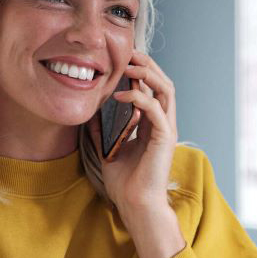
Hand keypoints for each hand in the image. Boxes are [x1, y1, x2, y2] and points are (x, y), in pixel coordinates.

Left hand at [90, 49, 177, 211]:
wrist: (136, 204)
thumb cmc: (125, 182)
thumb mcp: (108, 148)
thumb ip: (103, 129)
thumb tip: (90, 111)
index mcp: (153, 125)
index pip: (153, 89)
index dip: (141, 71)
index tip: (123, 60)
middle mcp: (163, 123)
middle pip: (164, 83)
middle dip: (148, 64)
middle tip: (129, 53)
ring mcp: (166, 129)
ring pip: (166, 89)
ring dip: (148, 73)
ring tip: (129, 66)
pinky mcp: (165, 137)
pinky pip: (155, 108)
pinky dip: (139, 96)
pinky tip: (120, 94)